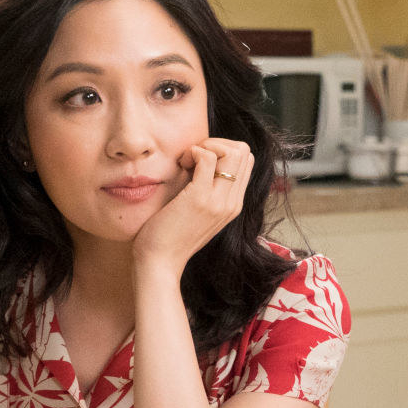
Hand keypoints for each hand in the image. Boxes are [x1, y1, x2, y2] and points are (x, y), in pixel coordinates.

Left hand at [132, 138, 253, 276]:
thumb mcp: (197, 211)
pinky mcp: (200, 198)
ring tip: (186, 162)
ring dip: (206, 146)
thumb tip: (200, 158)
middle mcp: (232, 203)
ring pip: (233, 151)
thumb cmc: (170, 236)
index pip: (246, 161)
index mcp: (233, 205)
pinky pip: (207, 157)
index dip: (223, 151)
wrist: (160, 263)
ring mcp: (219, 201)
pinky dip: (192, 152)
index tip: (198, 163)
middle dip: (217, 144)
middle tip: (192, 159)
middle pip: (244, 151)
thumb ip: (205, 188)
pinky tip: (180, 166)